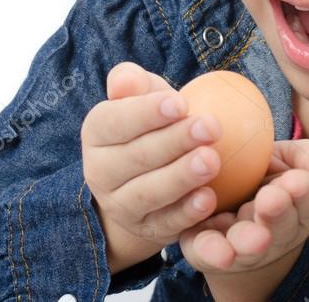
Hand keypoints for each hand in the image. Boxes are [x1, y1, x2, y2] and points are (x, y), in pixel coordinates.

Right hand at [81, 62, 224, 272]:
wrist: (142, 179)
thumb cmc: (149, 125)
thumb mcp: (142, 98)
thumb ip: (133, 83)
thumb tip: (126, 80)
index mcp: (96, 132)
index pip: (116, 121)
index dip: (147, 112)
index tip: (181, 104)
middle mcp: (100, 171)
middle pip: (136, 157)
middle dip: (175, 141)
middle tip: (211, 127)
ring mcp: (120, 205)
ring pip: (148, 193)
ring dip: (181, 177)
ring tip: (212, 160)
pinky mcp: (146, 229)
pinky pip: (166, 223)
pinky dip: (187, 213)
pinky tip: (209, 199)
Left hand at [178, 139, 308, 278]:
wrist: (221, 202)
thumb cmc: (262, 175)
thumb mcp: (286, 159)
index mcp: (299, 206)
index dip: (304, 191)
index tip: (298, 180)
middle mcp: (274, 232)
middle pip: (281, 226)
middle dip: (277, 213)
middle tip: (271, 198)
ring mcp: (241, 246)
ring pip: (247, 246)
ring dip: (249, 240)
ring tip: (251, 236)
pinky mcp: (208, 251)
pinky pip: (210, 254)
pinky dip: (213, 252)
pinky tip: (214, 248)